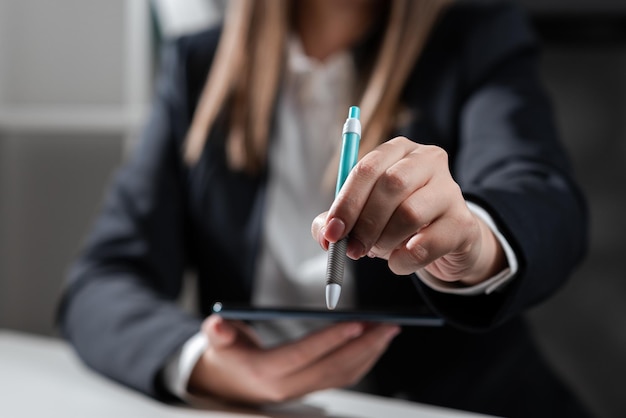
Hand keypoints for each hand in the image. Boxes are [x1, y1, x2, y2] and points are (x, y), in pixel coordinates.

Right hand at [188, 315, 399, 403]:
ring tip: (388, 329)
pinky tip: (375, 343)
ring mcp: (303, 390)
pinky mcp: (312, 387)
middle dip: (364, 345)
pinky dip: (364, 360)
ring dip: (370, 353)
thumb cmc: (225, 356)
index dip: (329, 339)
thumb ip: (218, 333)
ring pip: (343, 374)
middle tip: (387, 324)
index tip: (355, 323)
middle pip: (333, 367)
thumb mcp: (216, 343)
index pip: (303, 354)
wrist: (226, 385)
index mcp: (266, 372)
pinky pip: (343, 377)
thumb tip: (215, 324)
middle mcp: (288, 386)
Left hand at [312, 137, 504, 285]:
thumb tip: (325, 235)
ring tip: (380, 251)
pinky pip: (428, 243)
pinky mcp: (464, 222)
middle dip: (365, 223)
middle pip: (391, 184)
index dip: (346, 203)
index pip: (367, 168)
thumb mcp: (363, 215)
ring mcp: (451, 189)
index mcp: (397, 150)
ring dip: (385, 241)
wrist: (445, 241)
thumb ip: (337, 221)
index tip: (332, 233)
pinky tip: (400, 262)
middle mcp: (428, 160)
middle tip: (352, 250)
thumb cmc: (397, 221)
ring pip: (410, 213)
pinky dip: (405, 260)